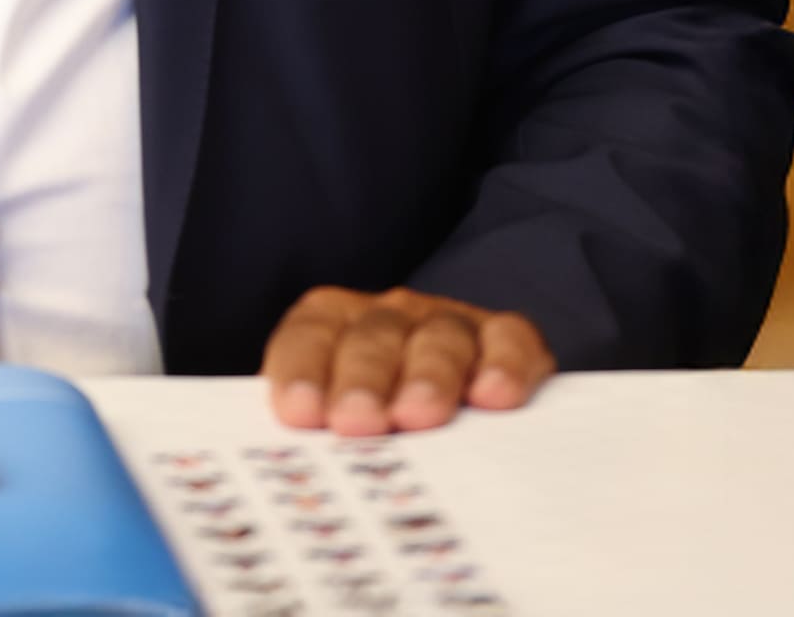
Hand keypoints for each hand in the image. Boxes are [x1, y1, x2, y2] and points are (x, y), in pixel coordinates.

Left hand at [261, 286, 553, 435]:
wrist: (459, 409)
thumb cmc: (376, 423)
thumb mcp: (336, 422)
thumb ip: (315, 433)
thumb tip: (286, 477)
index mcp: (332, 324)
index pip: (309, 338)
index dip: (303, 372)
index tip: (300, 413)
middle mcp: (389, 315)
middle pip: (373, 339)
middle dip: (364, 380)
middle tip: (359, 422)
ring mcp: (448, 322)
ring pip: (438, 338)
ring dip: (429, 376)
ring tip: (420, 415)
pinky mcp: (503, 336)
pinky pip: (507, 338)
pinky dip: (503, 362)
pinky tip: (495, 395)